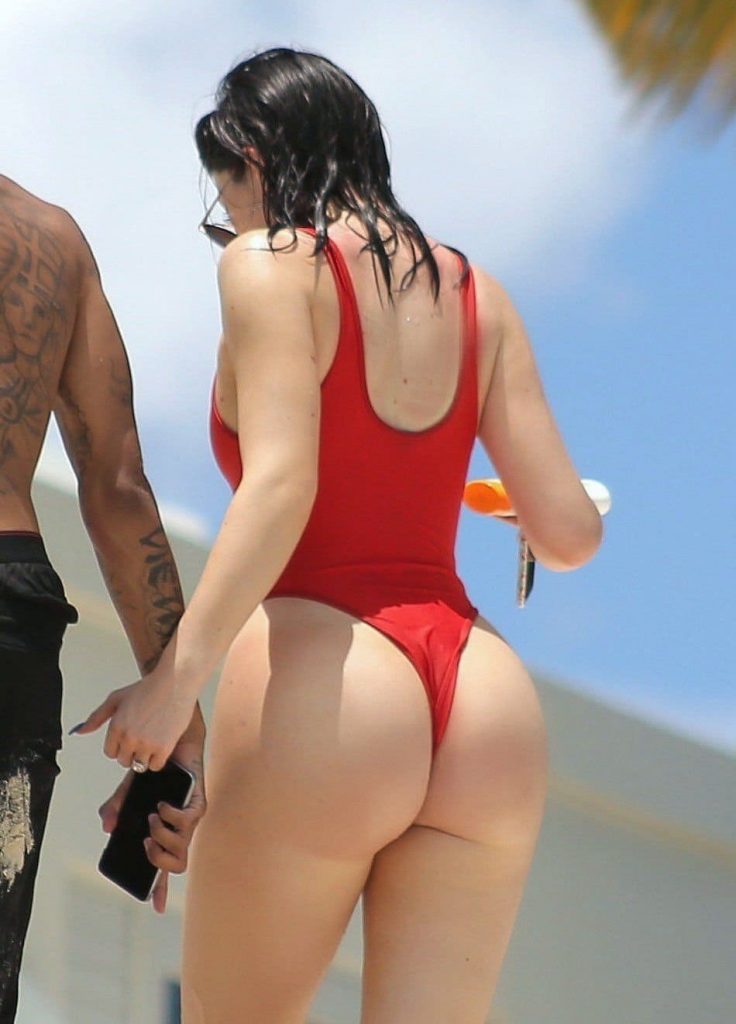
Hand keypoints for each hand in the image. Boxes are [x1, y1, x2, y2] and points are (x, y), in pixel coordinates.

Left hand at [73, 667, 198, 771]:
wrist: (175, 683)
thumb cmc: (149, 688)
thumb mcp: (117, 698)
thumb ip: (96, 717)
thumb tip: (79, 731)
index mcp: (116, 726)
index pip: (110, 752)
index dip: (119, 745)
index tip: (129, 737)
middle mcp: (129, 737)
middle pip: (124, 761)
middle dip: (131, 751)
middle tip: (142, 737)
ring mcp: (146, 744)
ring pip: (139, 765)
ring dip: (144, 757)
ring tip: (152, 741)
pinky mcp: (164, 747)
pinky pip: (155, 766)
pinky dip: (158, 759)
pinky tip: (161, 744)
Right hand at [97, 709, 206, 913]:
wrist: (173, 743)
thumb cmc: (154, 771)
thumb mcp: (129, 792)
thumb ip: (116, 809)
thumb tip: (107, 828)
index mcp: (164, 833)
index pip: (163, 867)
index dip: (159, 889)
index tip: (154, 907)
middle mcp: (180, 830)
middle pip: (176, 864)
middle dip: (158, 861)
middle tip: (145, 842)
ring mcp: (191, 818)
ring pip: (181, 847)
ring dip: (162, 837)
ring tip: (152, 819)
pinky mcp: (199, 803)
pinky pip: (188, 821)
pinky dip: (170, 817)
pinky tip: (162, 805)